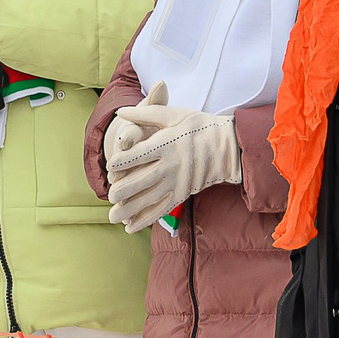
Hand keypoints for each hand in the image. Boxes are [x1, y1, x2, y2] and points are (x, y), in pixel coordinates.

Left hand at [105, 87, 240, 233]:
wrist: (229, 146)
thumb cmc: (199, 126)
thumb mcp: (174, 114)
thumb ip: (146, 113)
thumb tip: (121, 110)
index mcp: (167, 143)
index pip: (140, 154)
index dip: (123, 161)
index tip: (109, 166)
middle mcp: (172, 165)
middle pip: (143, 179)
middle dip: (124, 189)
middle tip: (109, 196)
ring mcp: (178, 182)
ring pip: (150, 198)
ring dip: (130, 209)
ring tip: (113, 216)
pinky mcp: (183, 194)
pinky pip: (162, 209)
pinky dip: (146, 219)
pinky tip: (131, 227)